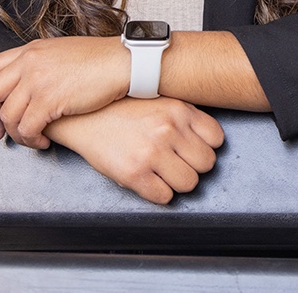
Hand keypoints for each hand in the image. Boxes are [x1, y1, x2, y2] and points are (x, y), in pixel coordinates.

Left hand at [0, 36, 129, 148]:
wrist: (123, 62)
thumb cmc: (100, 59)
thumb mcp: (61, 51)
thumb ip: (39, 62)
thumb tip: (28, 79)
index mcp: (31, 50)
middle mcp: (29, 63)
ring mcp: (37, 81)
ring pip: (8, 116)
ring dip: (13, 134)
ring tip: (27, 140)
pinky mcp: (49, 101)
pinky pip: (27, 128)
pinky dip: (30, 140)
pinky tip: (41, 142)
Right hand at [46, 97, 223, 203]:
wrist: (82, 116)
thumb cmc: (121, 109)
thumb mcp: (159, 100)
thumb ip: (184, 116)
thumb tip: (208, 139)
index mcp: (178, 110)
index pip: (216, 139)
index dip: (206, 147)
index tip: (194, 149)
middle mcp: (168, 130)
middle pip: (206, 164)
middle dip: (193, 166)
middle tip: (177, 162)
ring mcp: (151, 152)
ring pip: (190, 183)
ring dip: (177, 182)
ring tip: (162, 172)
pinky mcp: (134, 174)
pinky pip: (165, 197)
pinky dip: (159, 193)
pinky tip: (148, 180)